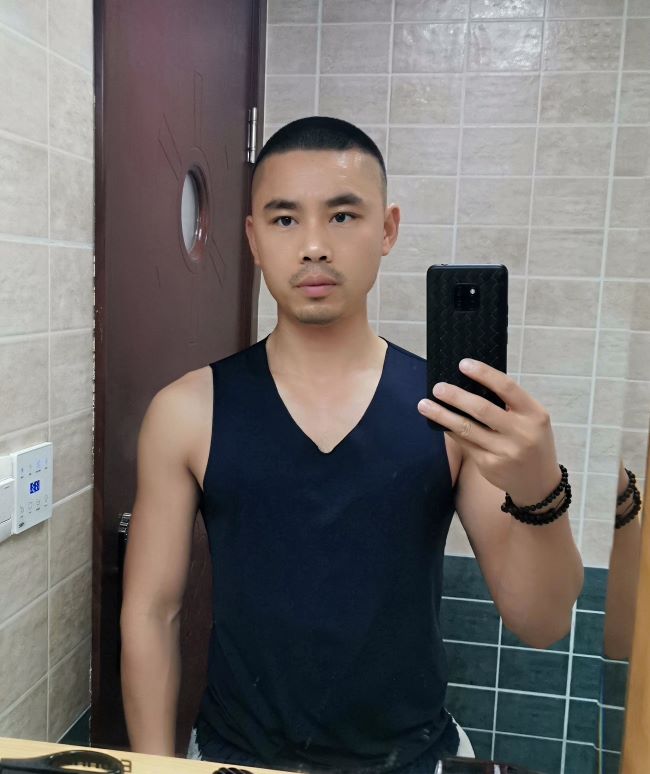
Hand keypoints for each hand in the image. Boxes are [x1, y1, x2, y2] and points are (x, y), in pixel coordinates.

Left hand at [417, 359, 560, 505]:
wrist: (539, 483)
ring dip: (442, 415)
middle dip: (455, 396)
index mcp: (535, 414)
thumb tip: (470, 383)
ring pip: (466, 429)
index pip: (507, 387)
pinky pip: (464, 443)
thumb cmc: (531, 441)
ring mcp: (504, 452)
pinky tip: (439, 423)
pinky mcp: (489, 465)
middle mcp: (521, 433)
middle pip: (482, 409)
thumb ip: (510, 404)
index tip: (463, 364)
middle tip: (437, 387)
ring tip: (424, 405)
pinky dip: (450, 431)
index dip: (484, 374)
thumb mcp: (532, 420)